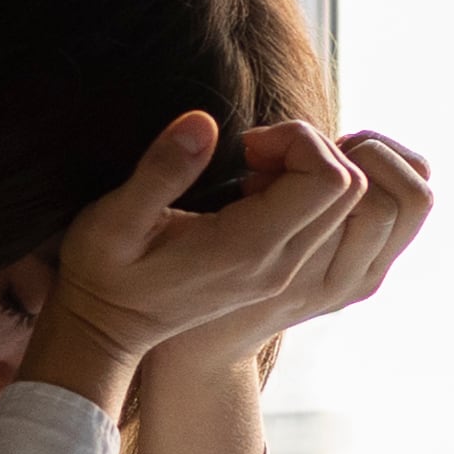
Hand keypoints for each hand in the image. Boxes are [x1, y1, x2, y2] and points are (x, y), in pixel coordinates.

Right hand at [16, 114, 362, 411]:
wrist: (106, 330)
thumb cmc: (102, 272)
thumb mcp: (113, 219)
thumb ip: (159, 171)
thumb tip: (201, 123)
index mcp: (248, 249)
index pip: (329, 180)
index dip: (299, 140)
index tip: (247, 144)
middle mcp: (279, 264)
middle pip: (351, 189)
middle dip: (311, 148)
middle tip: (252, 150)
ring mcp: (283, 272)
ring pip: (345, 205)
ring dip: (309, 168)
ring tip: (252, 168)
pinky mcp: (278, 270)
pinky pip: (325, 221)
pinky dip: (303, 189)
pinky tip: (252, 188)